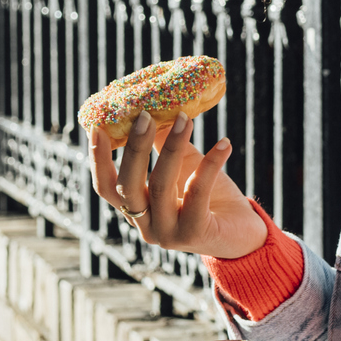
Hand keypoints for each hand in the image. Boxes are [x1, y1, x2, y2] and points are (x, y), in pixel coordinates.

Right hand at [91, 112, 266, 259]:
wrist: (243, 234)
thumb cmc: (210, 197)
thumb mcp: (183, 166)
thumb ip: (163, 143)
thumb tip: (151, 106)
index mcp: (136, 209)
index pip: (105, 187)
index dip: (98, 159)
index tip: (97, 126)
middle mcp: (146, 225)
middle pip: (127, 187)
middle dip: (134, 149)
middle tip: (145, 116)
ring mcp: (168, 234)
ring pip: (161, 187)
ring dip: (173, 147)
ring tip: (186, 119)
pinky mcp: (195, 234)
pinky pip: (198, 194)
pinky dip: (210, 165)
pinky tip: (224, 144)